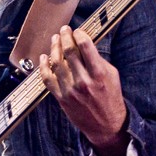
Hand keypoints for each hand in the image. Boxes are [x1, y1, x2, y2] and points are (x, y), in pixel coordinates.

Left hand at [39, 25, 129, 155]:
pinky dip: (43, 66)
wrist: (106, 125)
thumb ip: (98, 60)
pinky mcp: (61, 98)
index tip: (77, 31)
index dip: (79, 35)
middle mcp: (84, 81)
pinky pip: (47, 79)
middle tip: (64, 30)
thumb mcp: (111, 75)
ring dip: (54, 48)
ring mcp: (70, 90)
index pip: (85, 47)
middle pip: (69, 52)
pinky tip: (43, 57)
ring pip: (56, 63)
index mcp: (99, 74)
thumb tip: (83, 43)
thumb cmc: (110, 97)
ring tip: (55, 39)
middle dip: (65, 37)